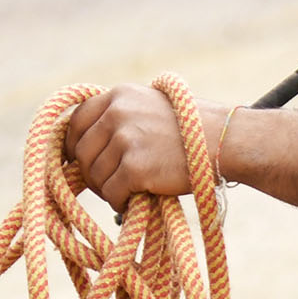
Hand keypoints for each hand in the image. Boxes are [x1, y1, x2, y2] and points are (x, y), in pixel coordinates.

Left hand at [65, 83, 228, 212]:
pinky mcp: (136, 166)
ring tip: (122, 193)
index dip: (72, 145)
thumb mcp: (148, 106)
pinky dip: (118, 201)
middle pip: (81, 150)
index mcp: (117, 96)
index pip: (76, 121)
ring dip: (104, 189)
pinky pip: (112, 191)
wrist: (226, 141)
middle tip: (104, 185)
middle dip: (88, 172)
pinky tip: (131, 202)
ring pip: (94, 174)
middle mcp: (116, 113)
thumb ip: (119, 115)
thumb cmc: (191, 128)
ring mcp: (125, 139)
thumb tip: (84, 142)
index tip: (74, 160)